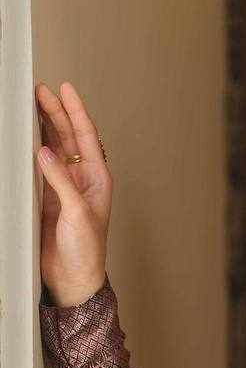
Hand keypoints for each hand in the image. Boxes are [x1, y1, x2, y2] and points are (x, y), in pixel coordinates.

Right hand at [35, 81, 111, 305]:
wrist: (74, 278)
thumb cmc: (87, 252)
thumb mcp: (77, 213)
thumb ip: (61, 181)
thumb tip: (46, 152)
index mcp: (97, 180)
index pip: (87, 137)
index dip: (76, 111)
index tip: (65, 88)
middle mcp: (82, 179)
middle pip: (68, 137)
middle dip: (56, 112)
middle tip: (40, 90)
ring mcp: (64, 186)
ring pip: (54, 148)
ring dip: (44, 126)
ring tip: (32, 104)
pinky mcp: (49, 196)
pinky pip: (40, 164)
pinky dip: (33, 148)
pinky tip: (26, 135)